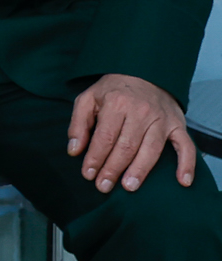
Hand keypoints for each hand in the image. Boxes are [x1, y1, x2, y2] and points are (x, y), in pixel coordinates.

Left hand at [68, 73, 197, 193]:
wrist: (144, 73)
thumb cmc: (113, 91)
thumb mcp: (88, 99)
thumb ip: (78, 124)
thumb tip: (74, 151)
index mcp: (117, 103)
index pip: (105, 137)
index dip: (95, 158)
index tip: (88, 174)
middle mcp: (141, 111)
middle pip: (126, 146)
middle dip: (113, 169)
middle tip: (103, 187)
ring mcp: (162, 119)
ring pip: (151, 149)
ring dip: (140, 170)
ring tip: (128, 187)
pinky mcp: (178, 125)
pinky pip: (186, 146)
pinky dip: (187, 164)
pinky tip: (183, 181)